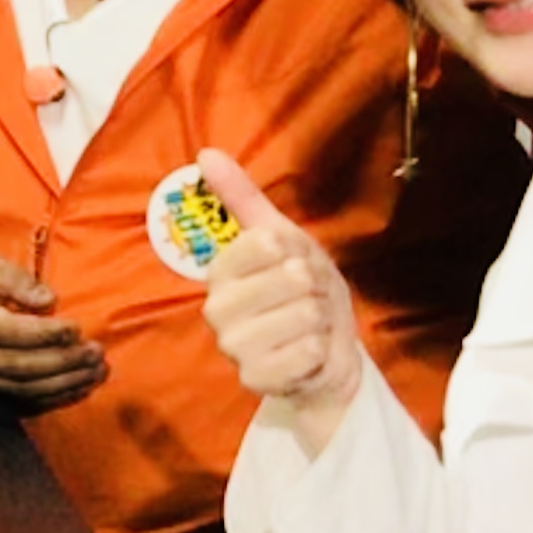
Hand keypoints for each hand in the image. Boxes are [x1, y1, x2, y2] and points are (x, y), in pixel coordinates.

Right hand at [0, 251, 104, 411]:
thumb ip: (14, 279)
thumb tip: (50, 301)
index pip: (9, 333)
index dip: (46, 334)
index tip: (76, 327)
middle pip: (20, 366)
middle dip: (64, 362)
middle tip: (96, 352)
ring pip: (23, 388)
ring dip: (64, 383)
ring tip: (96, 371)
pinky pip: (20, 399)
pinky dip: (53, 397)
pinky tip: (79, 386)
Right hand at [198, 149, 368, 448]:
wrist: (326, 354)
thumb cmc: (302, 293)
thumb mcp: (283, 239)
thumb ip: (242, 198)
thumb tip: (205, 153)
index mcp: (220, 269)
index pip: (267, 243)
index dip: (297, 252)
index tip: (292, 265)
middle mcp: (216, 307)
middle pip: (292, 278)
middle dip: (315, 289)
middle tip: (305, 301)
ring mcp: (232, 346)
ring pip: (304, 315)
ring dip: (320, 322)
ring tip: (308, 329)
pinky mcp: (254, 379)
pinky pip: (307, 352)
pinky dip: (320, 352)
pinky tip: (308, 356)